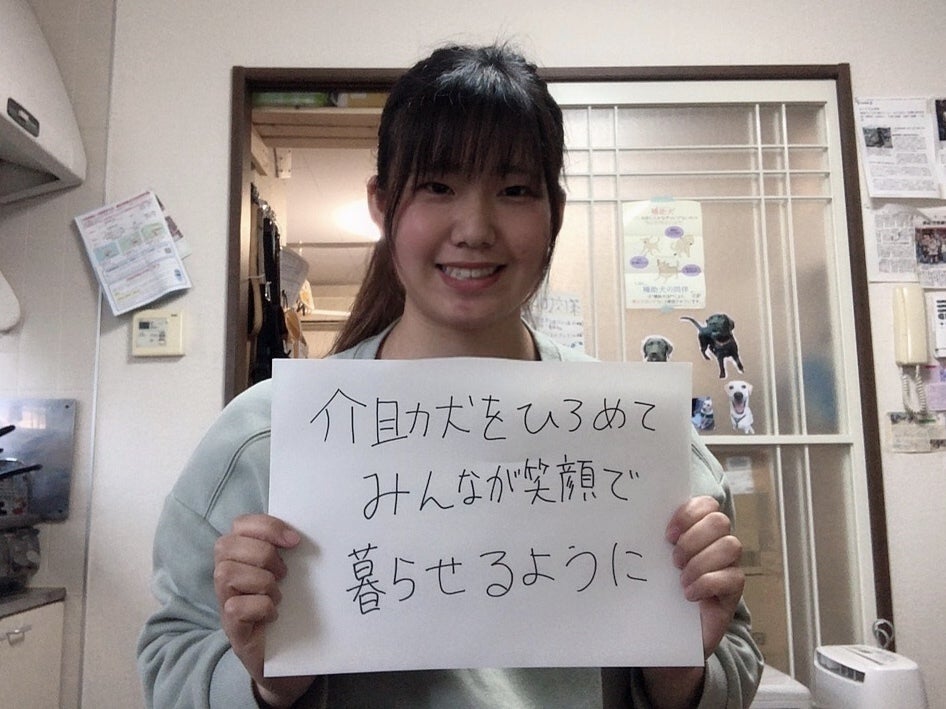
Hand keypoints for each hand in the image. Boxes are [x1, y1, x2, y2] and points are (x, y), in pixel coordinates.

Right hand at [213, 514, 313, 706]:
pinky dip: (260, 606)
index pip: (240, 524)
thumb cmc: (291, 610)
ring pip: (226, 573)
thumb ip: (290, 552)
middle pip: (226, 545)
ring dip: (261, 580)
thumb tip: (304, 533)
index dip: (266, 525)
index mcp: (242, 557)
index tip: (294, 540)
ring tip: (278, 593)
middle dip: (263, 553)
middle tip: (284, 572)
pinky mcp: (232, 629)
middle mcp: (227, 578)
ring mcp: (225, 603)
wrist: (291, 660)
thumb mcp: (292, 576)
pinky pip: (235, 607)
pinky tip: (274, 615)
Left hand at [666, 495, 744, 657]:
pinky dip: (707, 583)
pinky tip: (689, 594)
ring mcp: (729, 567)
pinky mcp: (733, 593)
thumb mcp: (654, 562)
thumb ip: (652, 539)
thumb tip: (631, 518)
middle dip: (693, 538)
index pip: (707, 504)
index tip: (668, 534)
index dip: (689, 513)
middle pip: (720, 521)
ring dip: (701, 561)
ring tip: (681, 579)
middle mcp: (717, 544)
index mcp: (698, 530)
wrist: (668, 635)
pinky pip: (733, 577)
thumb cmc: (659, 591)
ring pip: (730, 546)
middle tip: (673, 559)